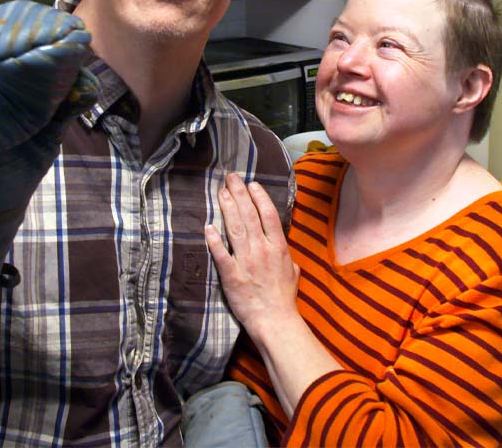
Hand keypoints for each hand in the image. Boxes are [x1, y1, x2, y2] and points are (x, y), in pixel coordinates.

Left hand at [205, 173, 299, 343]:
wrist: (275, 321)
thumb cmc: (284, 299)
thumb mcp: (293, 272)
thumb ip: (286, 256)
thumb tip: (282, 247)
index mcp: (278, 247)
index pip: (268, 215)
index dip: (259, 197)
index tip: (251, 184)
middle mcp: (262, 250)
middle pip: (249, 216)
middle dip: (239, 194)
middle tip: (230, 178)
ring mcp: (246, 262)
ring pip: (235, 229)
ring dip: (227, 209)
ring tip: (221, 192)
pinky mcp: (232, 276)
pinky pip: (221, 254)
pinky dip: (214, 240)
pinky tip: (208, 226)